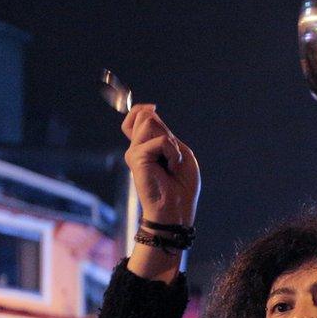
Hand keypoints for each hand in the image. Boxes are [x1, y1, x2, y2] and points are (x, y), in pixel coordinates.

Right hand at [122, 104, 200, 225]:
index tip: (154, 108)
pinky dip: (174, 153)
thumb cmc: (182, 185)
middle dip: (165, 131)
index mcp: (147, 146)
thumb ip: (164, 132)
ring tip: (172, 162)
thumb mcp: (179, 152)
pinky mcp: (135, 158)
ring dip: (171, 143)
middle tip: (172, 155)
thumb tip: (148, 110)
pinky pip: (162, 141)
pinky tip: (171, 168)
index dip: (144, 109)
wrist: (177, 209)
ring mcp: (134, 152)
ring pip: (149, 123)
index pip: (138, 117)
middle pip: (145, 116)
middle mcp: (137, 148)